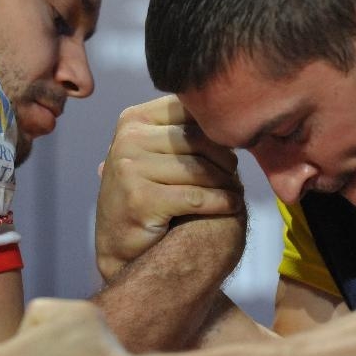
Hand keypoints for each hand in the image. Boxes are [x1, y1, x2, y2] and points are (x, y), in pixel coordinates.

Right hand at [95, 95, 244, 279]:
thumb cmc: (148, 194)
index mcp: (133, 119)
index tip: (231, 146)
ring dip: (227, 183)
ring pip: (201, 169)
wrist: (120, 246)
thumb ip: (183, 131)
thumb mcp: (157, 153)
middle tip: (234, 174)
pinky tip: (232, 206)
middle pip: (199, 138)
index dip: (217, 128)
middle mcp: (129, 139)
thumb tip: (233, 110)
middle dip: (225, 157)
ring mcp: (131, 168)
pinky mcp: (141, 199)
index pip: (190, 110)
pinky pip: (197, 196)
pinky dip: (222, 202)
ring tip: (235, 190)